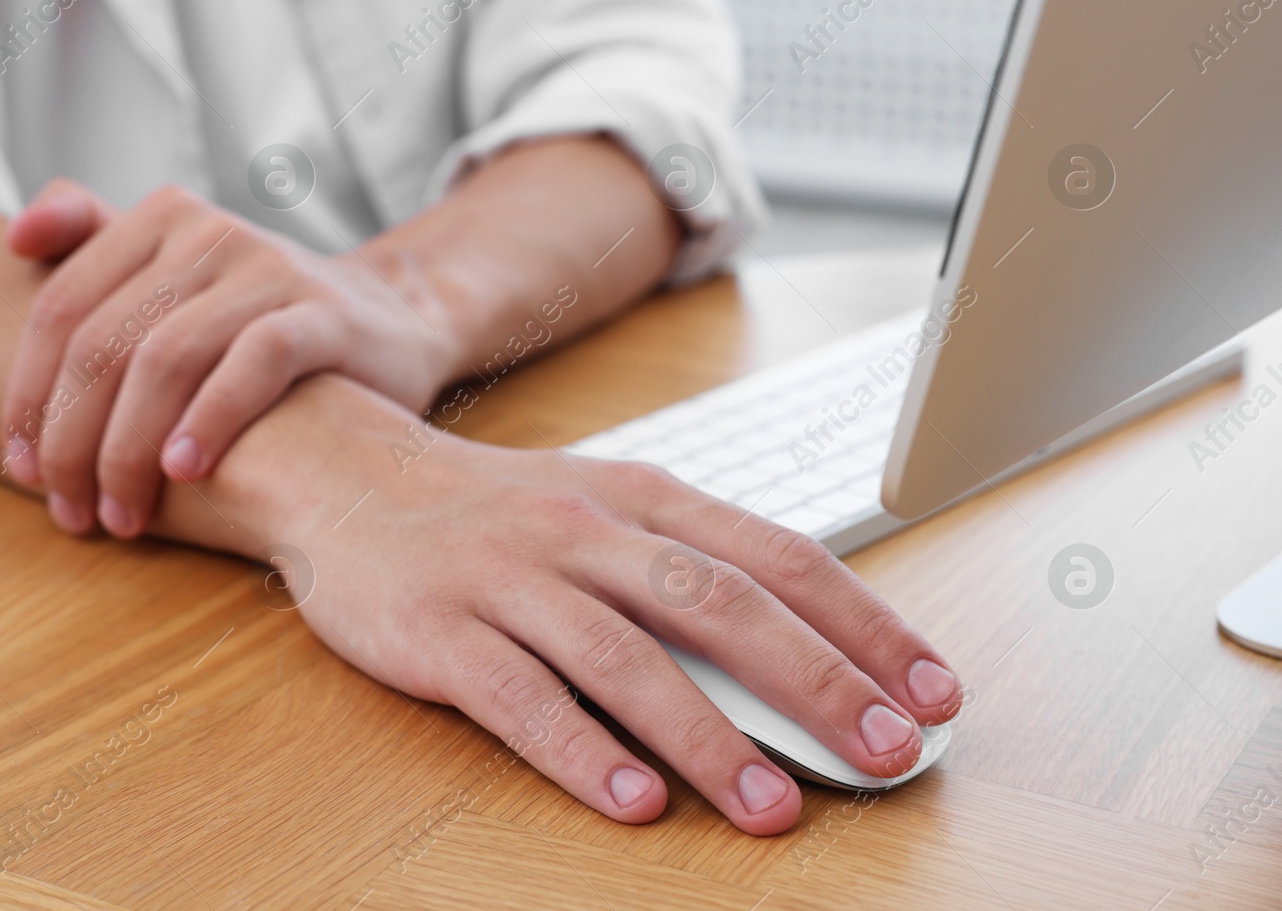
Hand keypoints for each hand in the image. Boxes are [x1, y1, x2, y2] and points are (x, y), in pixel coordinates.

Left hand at [0, 179, 457, 536]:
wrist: (393, 320)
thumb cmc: (263, 316)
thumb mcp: (181, 272)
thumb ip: (98, 242)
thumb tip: (14, 238)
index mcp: (160, 220)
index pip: (61, 309)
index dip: (28, 395)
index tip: (20, 468)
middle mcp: (209, 232)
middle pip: (105, 342)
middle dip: (73, 440)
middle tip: (70, 511)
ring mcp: (268, 269)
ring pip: (166, 358)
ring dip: (129, 449)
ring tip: (122, 515)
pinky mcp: (324, 314)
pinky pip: (254, 362)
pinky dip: (210, 419)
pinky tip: (183, 472)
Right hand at [266, 380, 962, 834]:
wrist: (348, 474)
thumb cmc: (498, 508)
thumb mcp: (601, 505)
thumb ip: (688, 565)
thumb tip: (808, 652)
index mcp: (641, 496)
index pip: (776, 555)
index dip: (864, 623)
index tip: (933, 690)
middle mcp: (585, 530)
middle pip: (719, 603)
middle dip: (816, 683)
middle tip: (887, 755)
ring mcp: (511, 578)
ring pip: (625, 656)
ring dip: (707, 737)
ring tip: (771, 808)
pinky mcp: (440, 631)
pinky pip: (519, 696)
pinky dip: (580, 751)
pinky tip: (631, 800)